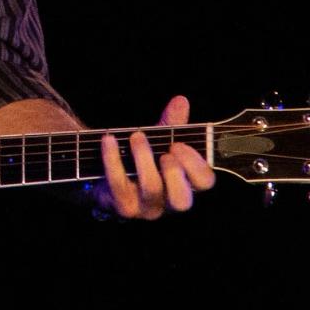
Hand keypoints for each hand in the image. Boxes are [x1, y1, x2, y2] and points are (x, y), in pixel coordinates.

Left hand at [97, 95, 216, 219]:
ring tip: (136, 136)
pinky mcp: (121, 206)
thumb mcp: (159, 141)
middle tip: (165, 151)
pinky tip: (108, 139)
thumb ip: (171, 123)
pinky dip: (113, 158)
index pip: (204, 182)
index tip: (178, 144)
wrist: (105, 180)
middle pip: (182, 201)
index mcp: (185, 185)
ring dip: (144, 157)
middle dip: (174, 172)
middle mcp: (169, 203)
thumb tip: (180, 101)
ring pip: (151, 188)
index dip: (195, 163)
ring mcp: (145, 208)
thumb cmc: (142, 160)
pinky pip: (118, 184)